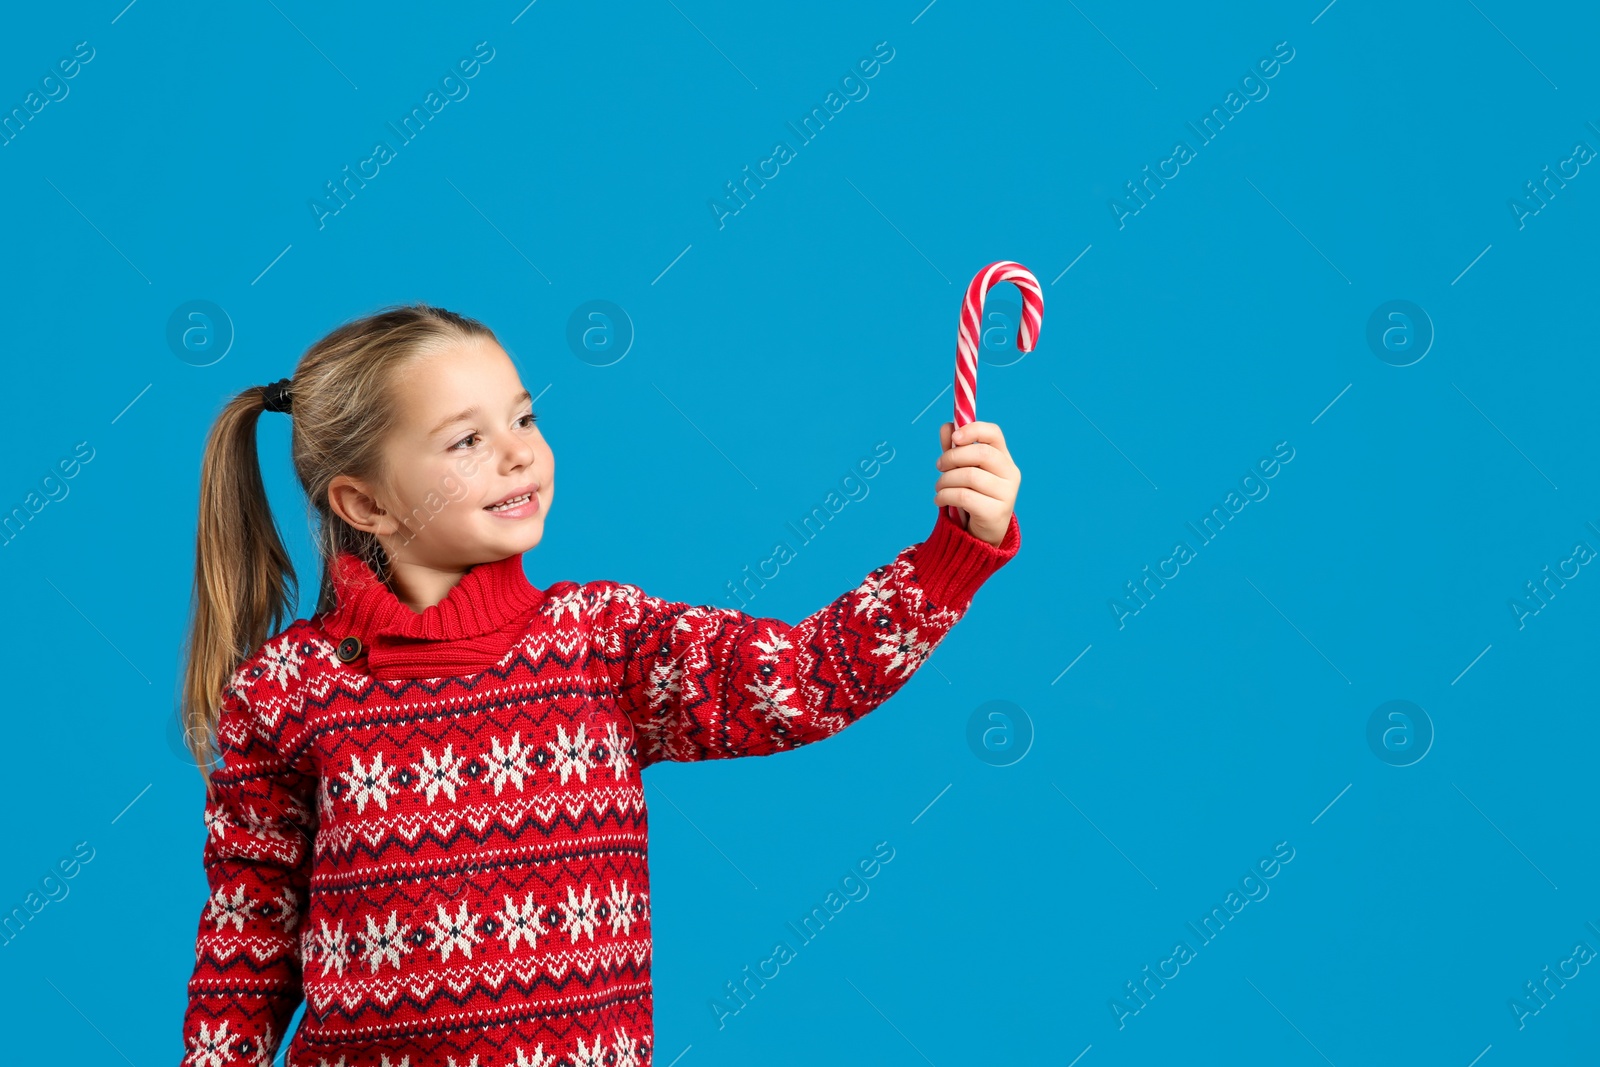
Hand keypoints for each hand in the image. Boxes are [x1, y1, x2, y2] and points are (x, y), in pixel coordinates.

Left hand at [935, 420, 1020, 546]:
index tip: (954, 438)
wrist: (981, 534)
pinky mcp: (996, 512)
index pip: (994, 433)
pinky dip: (945, 496)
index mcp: (1003, 458)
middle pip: (981, 453)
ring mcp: (1007, 494)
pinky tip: (939, 500)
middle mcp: (1010, 474)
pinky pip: (964, 496)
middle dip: (953, 457)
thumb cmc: (972, 496)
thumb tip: (946, 426)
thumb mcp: (962, 470)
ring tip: (938, 487)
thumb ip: (955, 449)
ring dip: (945, 480)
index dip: (973, 430)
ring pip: (970, 476)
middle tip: (939, 466)